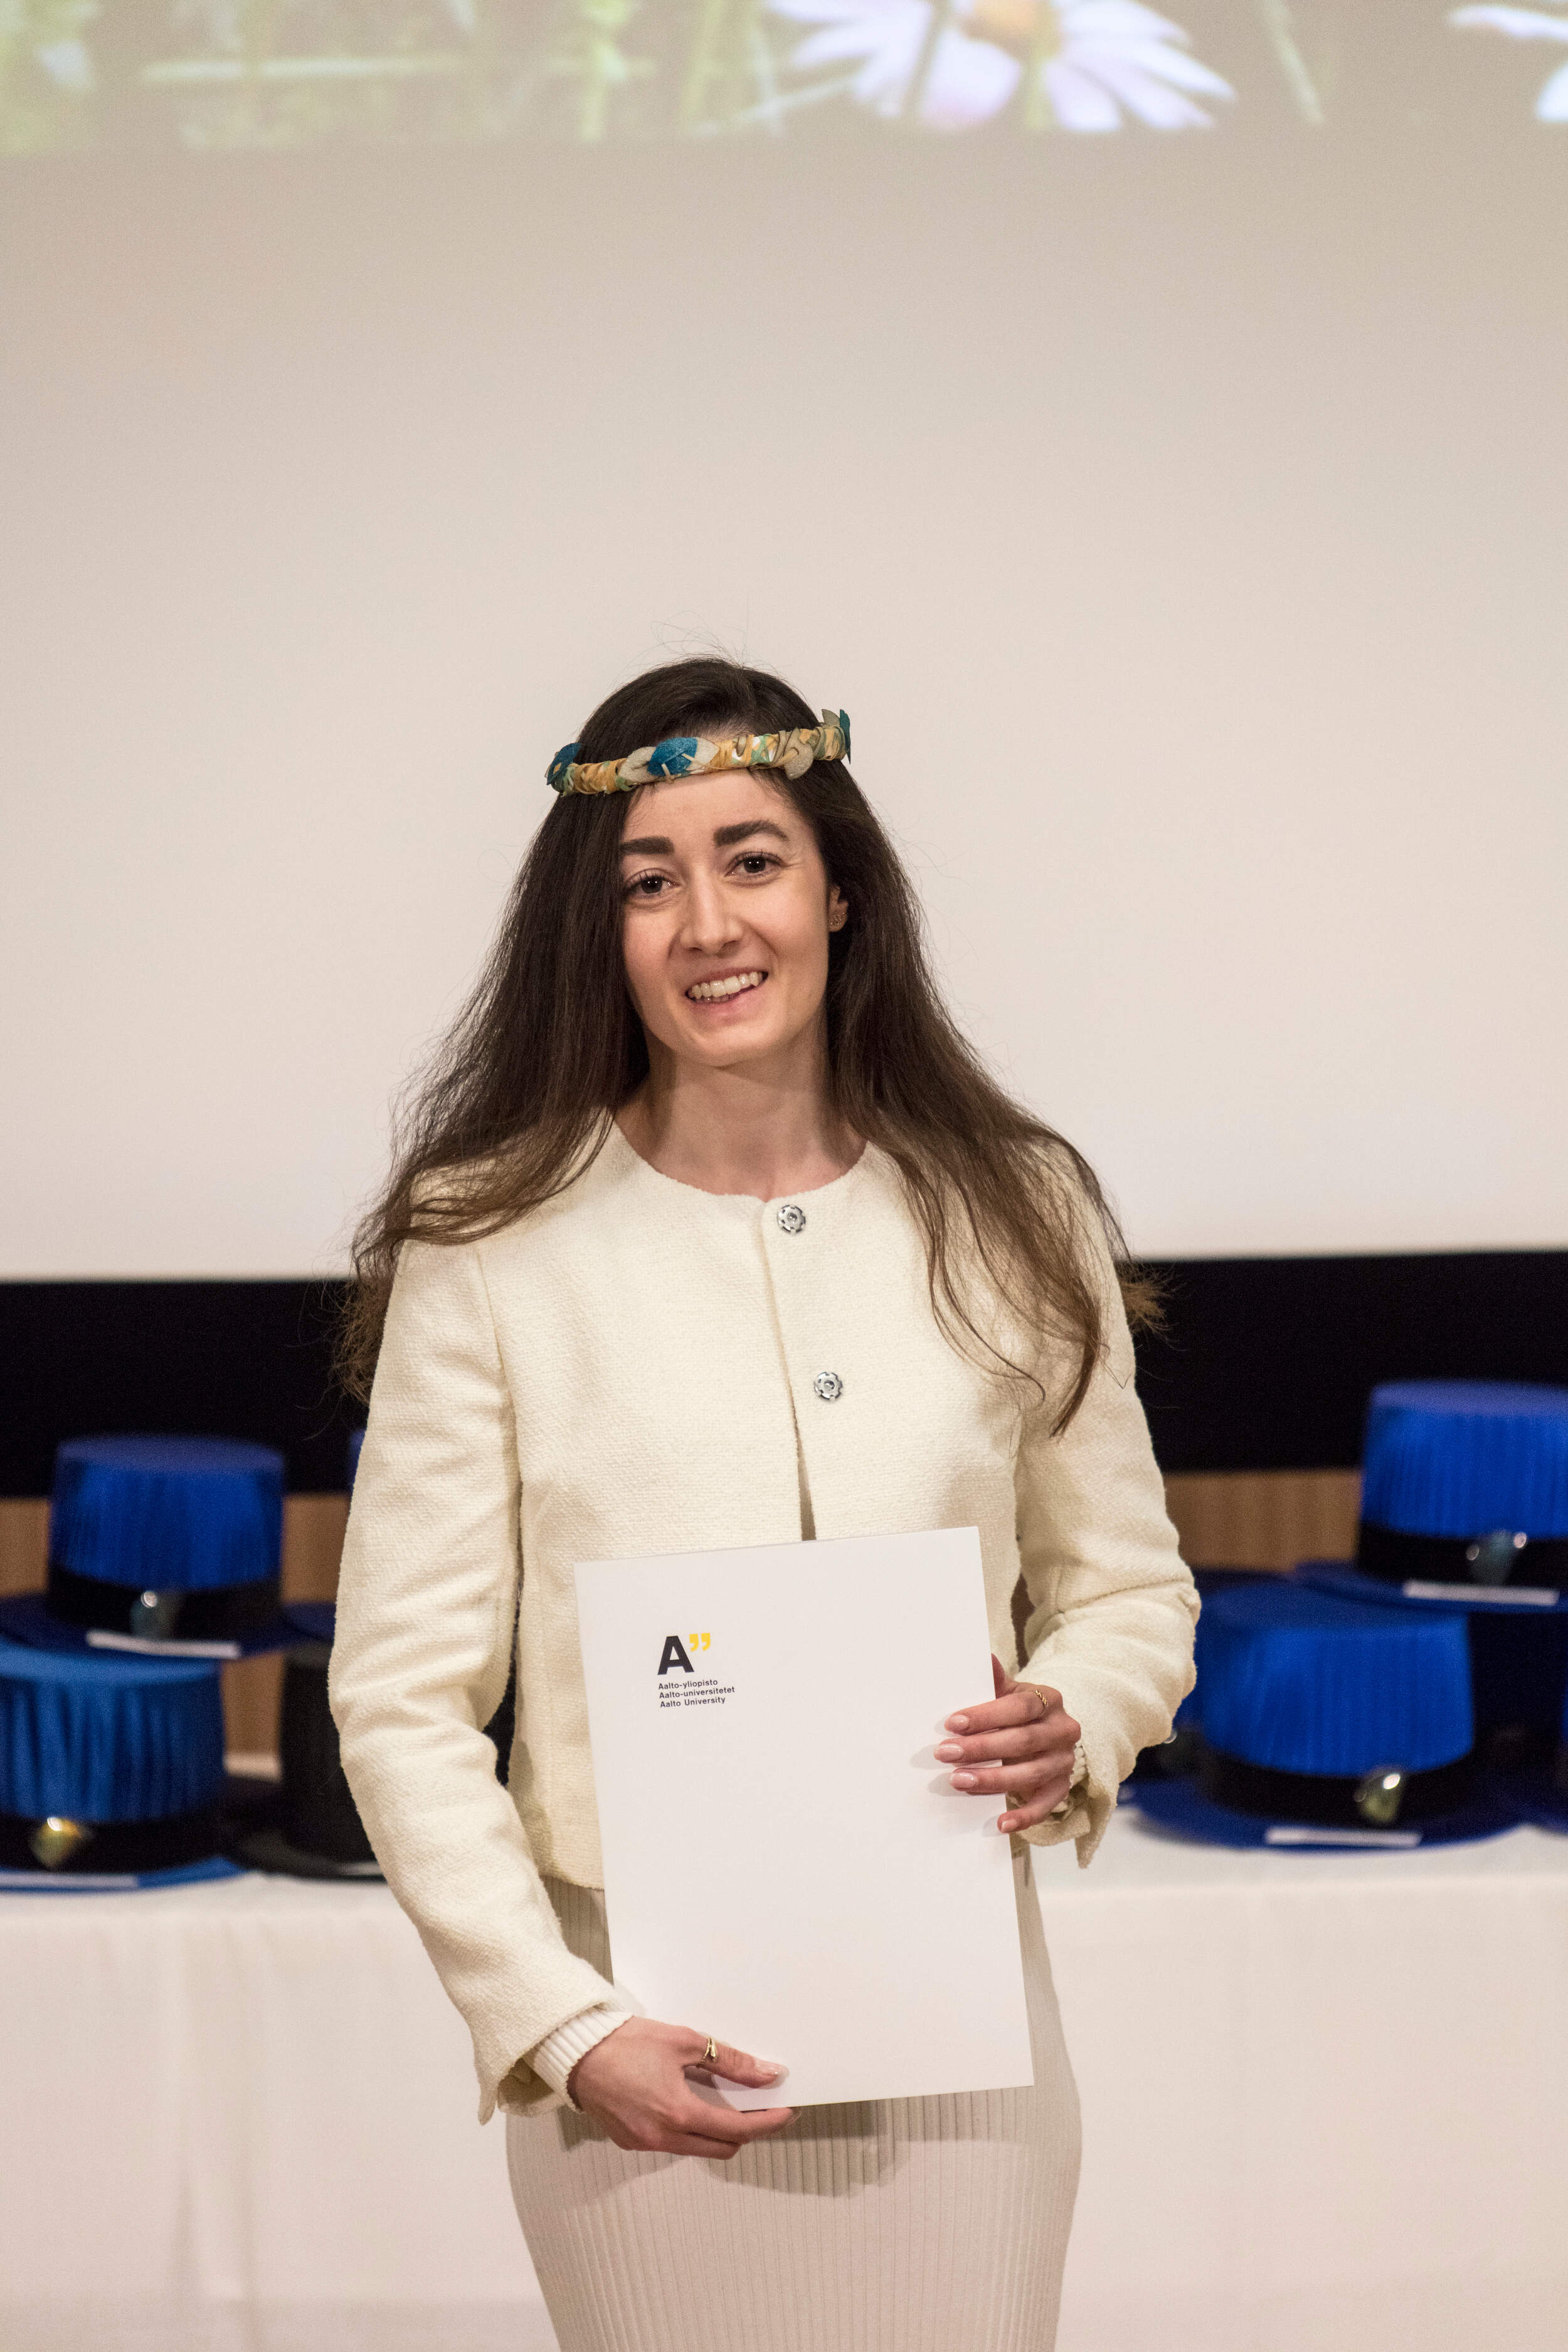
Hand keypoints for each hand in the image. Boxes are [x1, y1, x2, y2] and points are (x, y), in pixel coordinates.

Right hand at [567, 2017, 794, 2156]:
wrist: (577, 2051)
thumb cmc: (628, 2041)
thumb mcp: (684, 2042)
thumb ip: (729, 2061)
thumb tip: (767, 2073)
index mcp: (678, 2113)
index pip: (736, 2130)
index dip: (767, 2123)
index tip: (786, 2111)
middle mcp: (662, 2138)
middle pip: (721, 2148)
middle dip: (746, 2131)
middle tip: (760, 2107)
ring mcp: (644, 2144)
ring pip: (696, 2148)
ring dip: (716, 2131)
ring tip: (727, 2102)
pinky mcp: (629, 2142)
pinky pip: (672, 2143)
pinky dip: (689, 2128)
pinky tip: (690, 2103)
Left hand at [935, 1654, 1081, 1832]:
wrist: (1048, 1732)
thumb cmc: (1018, 1710)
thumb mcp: (1009, 1692)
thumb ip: (994, 1680)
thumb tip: (983, 1656)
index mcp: (1049, 1700)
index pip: (1020, 1707)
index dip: (986, 1715)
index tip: (952, 1723)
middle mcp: (1062, 1730)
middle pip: (1022, 1741)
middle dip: (980, 1749)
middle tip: (944, 1753)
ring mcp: (1064, 1762)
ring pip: (1030, 1773)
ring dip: (992, 1780)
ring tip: (958, 1781)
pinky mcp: (1061, 1788)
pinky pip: (1045, 1806)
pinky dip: (1023, 1817)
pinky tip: (999, 1823)